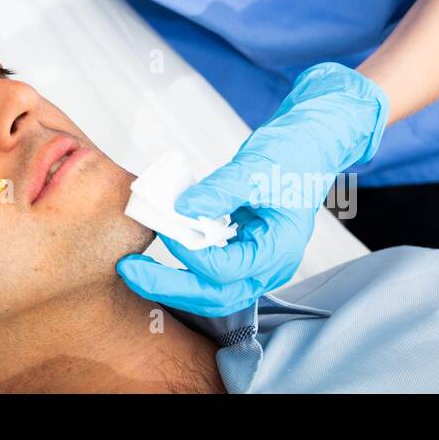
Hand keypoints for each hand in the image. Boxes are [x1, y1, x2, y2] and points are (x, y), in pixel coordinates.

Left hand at [118, 62, 387, 316]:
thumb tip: (181, 209)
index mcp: (279, 248)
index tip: (164, 232)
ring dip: (172, 282)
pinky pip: (211, 270)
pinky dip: (184, 265)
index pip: (228, 268)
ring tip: (135, 267)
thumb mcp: (255, 167)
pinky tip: (160, 246)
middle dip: (169, 287)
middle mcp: (269, 265)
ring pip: (211, 290)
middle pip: (215, 295)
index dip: (191, 254)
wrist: (309, 143)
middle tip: (129, 269)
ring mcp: (257, 262)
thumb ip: (219, 191)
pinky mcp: (243, 251)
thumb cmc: (293, 153)